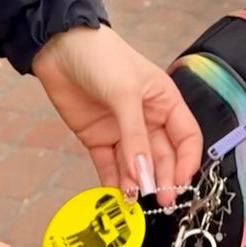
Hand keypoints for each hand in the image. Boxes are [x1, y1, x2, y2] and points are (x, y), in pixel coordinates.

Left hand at [31, 25, 202, 206]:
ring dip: (137, 182)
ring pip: (136, 165)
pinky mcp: (98, 138)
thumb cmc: (102, 56)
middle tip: (159, 200)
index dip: (187, 159)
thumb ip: (135, 135)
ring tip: (133, 197)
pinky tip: (116, 193)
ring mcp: (122, 130)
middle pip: (163, 156)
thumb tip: (144, 173)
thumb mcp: (125, 92)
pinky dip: (114, 181)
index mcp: (165, 101)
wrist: (58, 47)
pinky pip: (110, 166)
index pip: (186, 136)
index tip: (180, 181)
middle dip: (163, 178)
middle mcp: (147, 118)